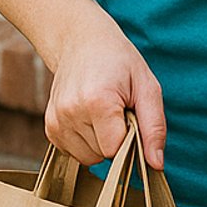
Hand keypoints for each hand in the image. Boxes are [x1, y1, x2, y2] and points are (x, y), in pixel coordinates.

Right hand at [44, 19, 166, 169]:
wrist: (82, 41)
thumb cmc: (120, 62)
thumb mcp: (147, 87)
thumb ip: (154, 128)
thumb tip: (156, 164)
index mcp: (97, 101)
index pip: (116, 150)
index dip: (130, 138)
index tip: (131, 114)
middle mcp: (70, 113)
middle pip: (102, 155)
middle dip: (116, 138)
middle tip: (118, 109)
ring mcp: (56, 121)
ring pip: (88, 157)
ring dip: (101, 142)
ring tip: (104, 112)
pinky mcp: (49, 127)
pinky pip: (74, 152)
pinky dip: (86, 141)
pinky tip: (91, 117)